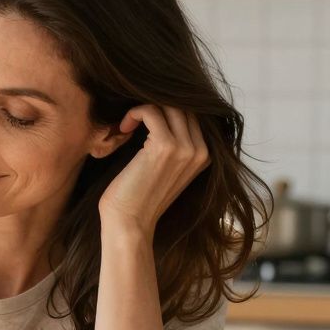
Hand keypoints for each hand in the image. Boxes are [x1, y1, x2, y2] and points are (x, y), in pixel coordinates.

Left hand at [98, 104, 208, 234]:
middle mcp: (200, 151)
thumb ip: (174, 146)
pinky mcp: (165, 146)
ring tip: (128, 124)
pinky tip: (124, 127)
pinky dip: (135, 113)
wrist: (129, 223)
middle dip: (156, 105)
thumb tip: (162, 114)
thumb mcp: (165, 169)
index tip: (144, 120)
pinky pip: (152, 111)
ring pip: (168, 105)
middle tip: (134, 119)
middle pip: (182, 106)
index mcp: (204, 156)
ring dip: (143, 108)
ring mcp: (185, 148)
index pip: (191, 114)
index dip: (166, 109)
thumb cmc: (139, 198)